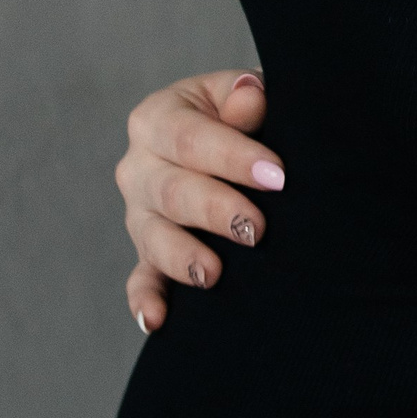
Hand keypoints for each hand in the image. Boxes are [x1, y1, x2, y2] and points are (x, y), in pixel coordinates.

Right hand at [117, 69, 283, 331]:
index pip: (188, 137)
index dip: (232, 157)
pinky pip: (141, 280)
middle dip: (215, 211)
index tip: (277, 176)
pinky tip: (156, 321)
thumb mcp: (246, 97)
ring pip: (153, 237)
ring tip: (214, 274)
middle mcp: (139, 167)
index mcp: (157, 118)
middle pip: (170, 191)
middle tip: (257, 228)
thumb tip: (250, 96)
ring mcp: (140, 215)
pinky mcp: (148, 255)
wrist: (239, 145)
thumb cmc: (247, 117)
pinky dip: (145, 301)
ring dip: (182, 258)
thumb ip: (245, 97)